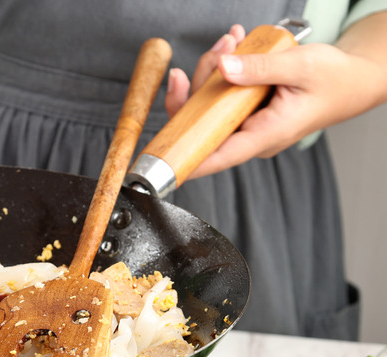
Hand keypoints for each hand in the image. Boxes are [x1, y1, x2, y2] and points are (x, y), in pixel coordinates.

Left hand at [164, 17, 386, 179]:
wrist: (354, 78)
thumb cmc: (335, 79)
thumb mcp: (300, 67)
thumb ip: (260, 68)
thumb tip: (223, 66)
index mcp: (266, 136)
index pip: (218, 155)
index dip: (187, 158)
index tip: (161, 155)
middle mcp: (251, 134)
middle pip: (203, 119)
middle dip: (201, 82)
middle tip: (221, 48)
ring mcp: (246, 121)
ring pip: (209, 101)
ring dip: (214, 67)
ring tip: (233, 39)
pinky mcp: (244, 108)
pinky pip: (222, 91)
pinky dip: (224, 66)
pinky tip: (234, 44)